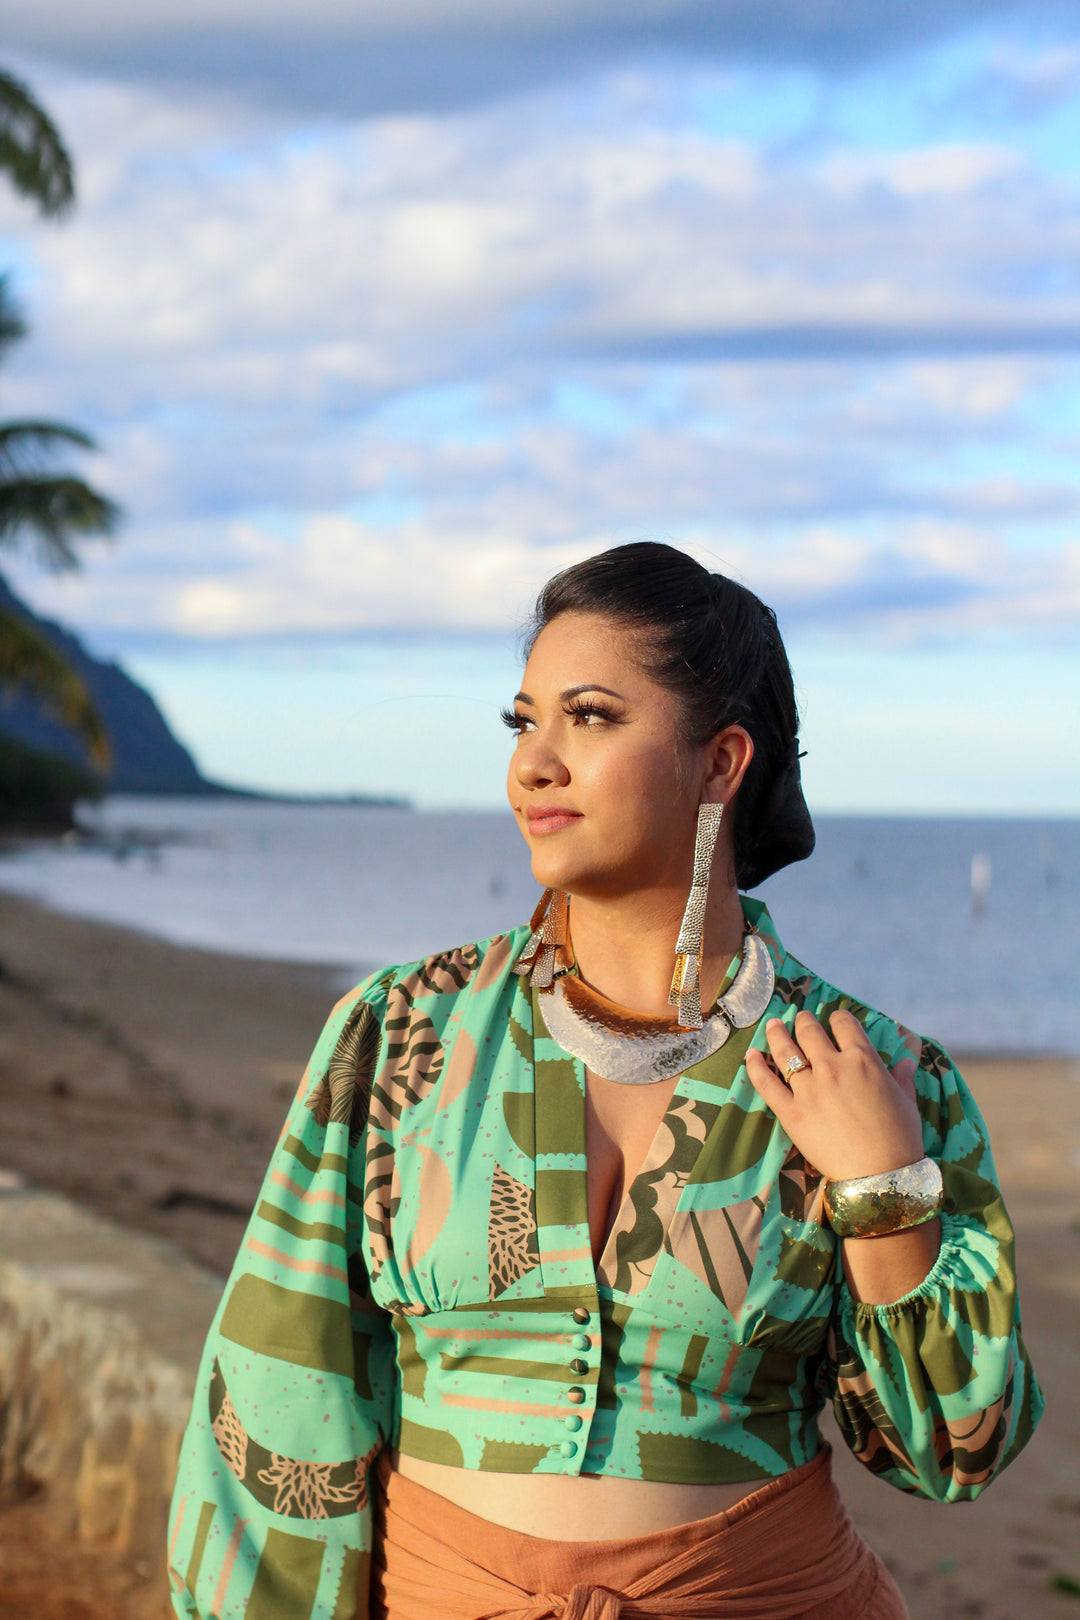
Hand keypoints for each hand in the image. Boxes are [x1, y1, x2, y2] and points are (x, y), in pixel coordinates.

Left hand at [745, 1008, 923, 1182]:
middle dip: (804, 1021)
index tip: (834, 1020)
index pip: (845, 1025)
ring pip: (785, 1050)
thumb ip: (902, 1078)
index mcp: (863, 1060)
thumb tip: (908, 1061)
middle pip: (810, 1032)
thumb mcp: (907, 1103)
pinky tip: (750, 1054)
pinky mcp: (791, 1112)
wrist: (880, 1177)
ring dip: (777, 1033)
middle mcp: (832, 1067)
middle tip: (800, 1018)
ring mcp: (809, 1089)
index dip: (838, 1018)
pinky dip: (755, 1066)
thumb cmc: (900, 1139)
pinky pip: (766, 1083)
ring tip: (773, 1024)